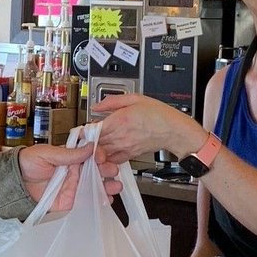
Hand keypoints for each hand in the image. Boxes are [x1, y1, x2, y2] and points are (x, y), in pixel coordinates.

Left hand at [17, 140, 119, 211]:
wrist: (15, 184)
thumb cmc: (27, 163)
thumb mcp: (46, 153)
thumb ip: (68, 153)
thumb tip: (89, 146)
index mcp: (71, 157)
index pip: (91, 154)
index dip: (99, 155)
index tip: (101, 157)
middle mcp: (76, 171)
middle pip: (98, 170)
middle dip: (108, 170)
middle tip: (111, 170)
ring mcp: (75, 186)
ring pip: (97, 185)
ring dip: (109, 185)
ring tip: (115, 186)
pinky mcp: (71, 200)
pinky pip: (88, 200)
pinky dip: (100, 200)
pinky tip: (108, 199)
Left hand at [90, 93, 206, 163]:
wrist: (173, 130)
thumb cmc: (158, 114)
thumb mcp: (135, 98)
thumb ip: (113, 101)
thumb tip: (97, 106)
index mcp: (120, 120)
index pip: (93, 128)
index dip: (85, 129)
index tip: (82, 127)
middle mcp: (120, 136)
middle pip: (95, 141)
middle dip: (88, 139)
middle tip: (85, 136)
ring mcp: (124, 147)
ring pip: (101, 152)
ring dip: (96, 149)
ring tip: (94, 143)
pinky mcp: (129, 154)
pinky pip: (112, 159)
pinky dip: (107, 156)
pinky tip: (106, 150)